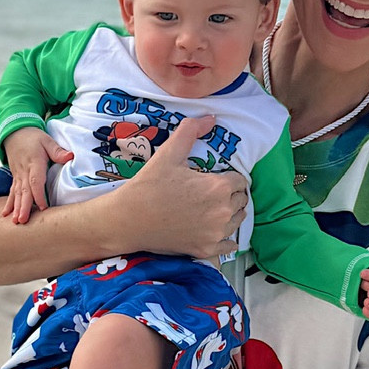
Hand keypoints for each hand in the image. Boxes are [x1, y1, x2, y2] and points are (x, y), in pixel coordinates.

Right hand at [2, 126, 72, 224]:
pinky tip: (6, 215)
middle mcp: (24, 171)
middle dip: (24, 206)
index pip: (35, 181)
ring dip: (16, 208)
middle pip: (24, 191)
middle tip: (23, 220)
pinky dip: (9, 203)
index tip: (43, 207)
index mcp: (33, 163)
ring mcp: (18, 176)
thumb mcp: (47, 140)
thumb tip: (70, 156)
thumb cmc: (33, 137)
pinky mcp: (15, 178)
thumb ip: (57, 150)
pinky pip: (12, 192)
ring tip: (16, 222)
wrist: (15, 133)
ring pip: (17, 194)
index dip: (38, 195)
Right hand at [110, 116, 248, 263]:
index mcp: (218, 187)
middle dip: (230, 195)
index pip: (240, 181)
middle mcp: (223, 212)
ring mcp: (215, 234)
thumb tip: (210, 118)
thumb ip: (190, 132)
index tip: (215, 179)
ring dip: (229, 214)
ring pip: (237, 221)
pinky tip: (213, 230)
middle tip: (211, 193)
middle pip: (241, 201)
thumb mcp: (168, 154)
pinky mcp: (206, 249)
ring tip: (211, 209)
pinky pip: (229, 246)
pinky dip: (225, 239)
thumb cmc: (148, 186)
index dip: (228, 178)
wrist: (128, 220)